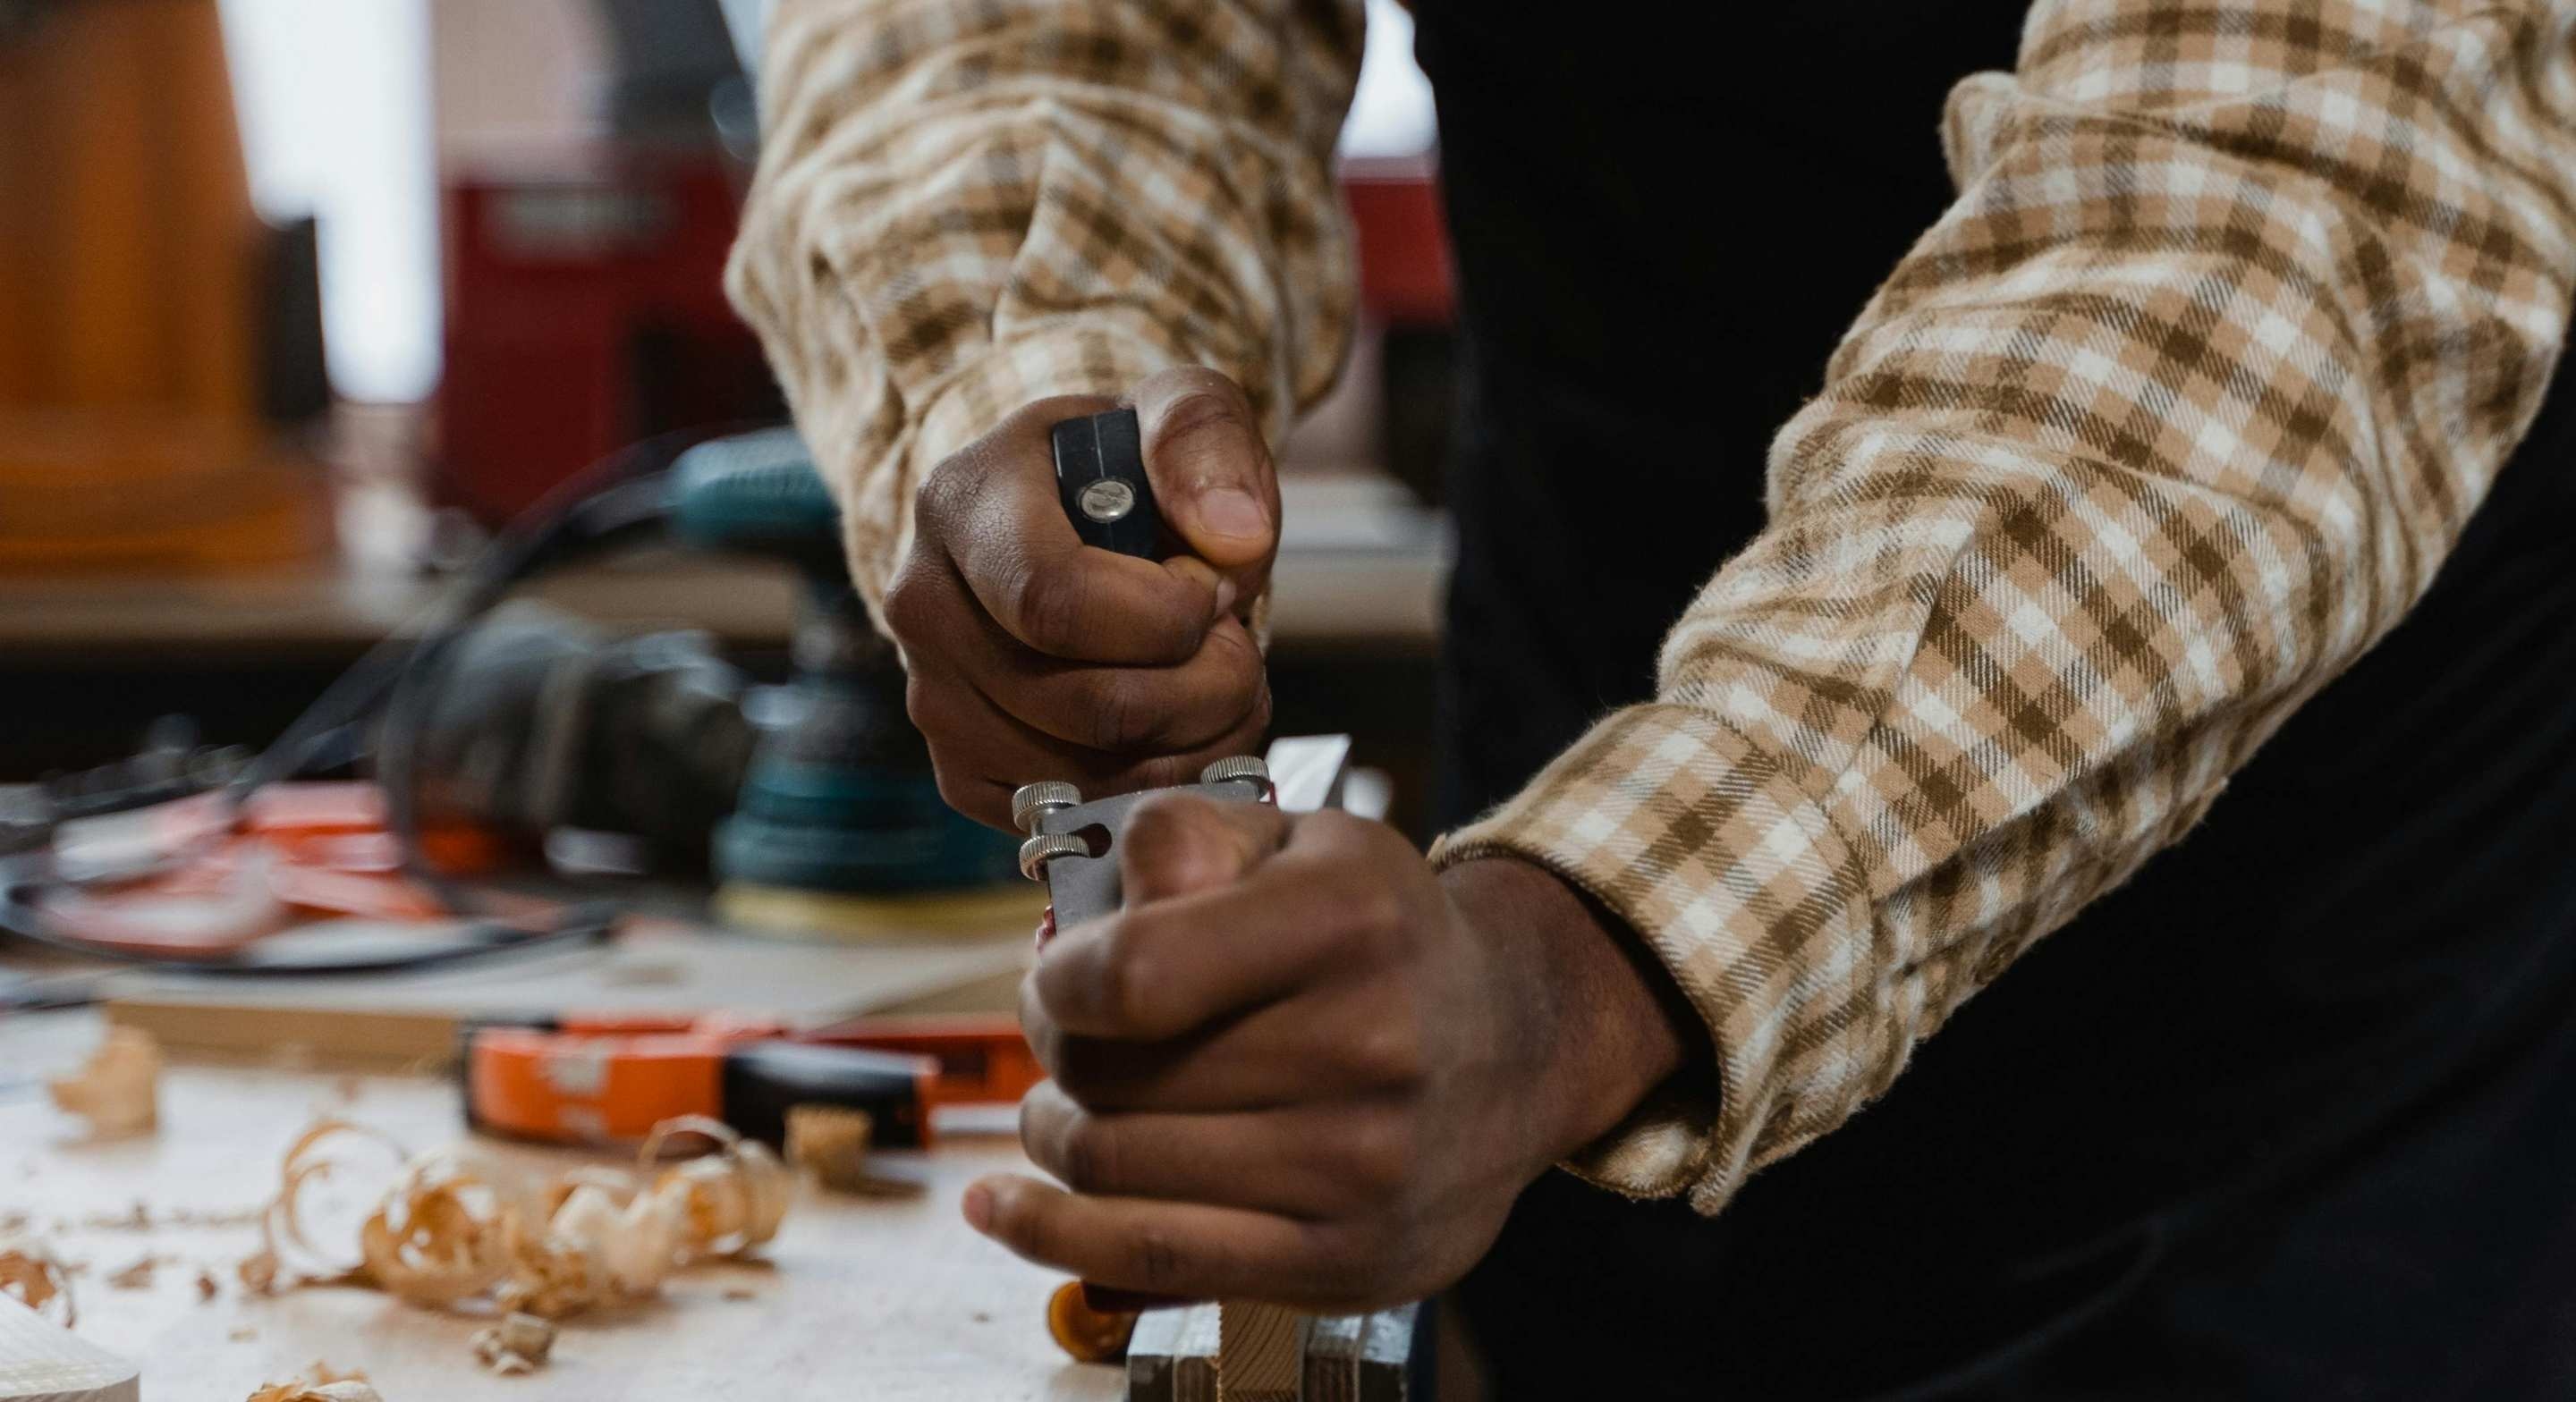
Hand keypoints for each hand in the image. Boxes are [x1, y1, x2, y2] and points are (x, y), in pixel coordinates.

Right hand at [882, 369, 1278, 828]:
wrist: (1063, 522)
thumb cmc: (1127, 471)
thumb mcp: (1177, 412)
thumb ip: (1205, 443)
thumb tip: (1233, 542)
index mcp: (963, 503)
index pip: (1056, 601)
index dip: (1166, 619)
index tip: (1212, 591)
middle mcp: (924, 606)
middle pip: (1086, 705)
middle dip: (1206, 689)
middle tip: (1238, 647)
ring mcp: (932, 699)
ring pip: (1088, 775)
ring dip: (1195, 745)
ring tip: (1221, 684)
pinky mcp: (959, 771)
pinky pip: (1072, 815)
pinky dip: (1154, 789)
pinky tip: (1180, 732)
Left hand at [964, 794, 1691, 1310]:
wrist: (1517, 1044)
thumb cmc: (1377, 936)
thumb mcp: (1298, 841)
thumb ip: (1184, 833)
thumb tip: (1108, 906)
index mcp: (1349, 921)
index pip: (1131, 975)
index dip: (1057, 980)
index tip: (1057, 975)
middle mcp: (1370, 1047)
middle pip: (1110, 1078)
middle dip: (1056, 1051)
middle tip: (1068, 1033)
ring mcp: (1361, 1168)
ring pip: (1114, 1167)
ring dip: (1057, 1133)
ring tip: (1070, 1103)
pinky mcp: (1344, 1258)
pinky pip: (1151, 1261)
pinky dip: (1048, 1235)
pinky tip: (1001, 1207)